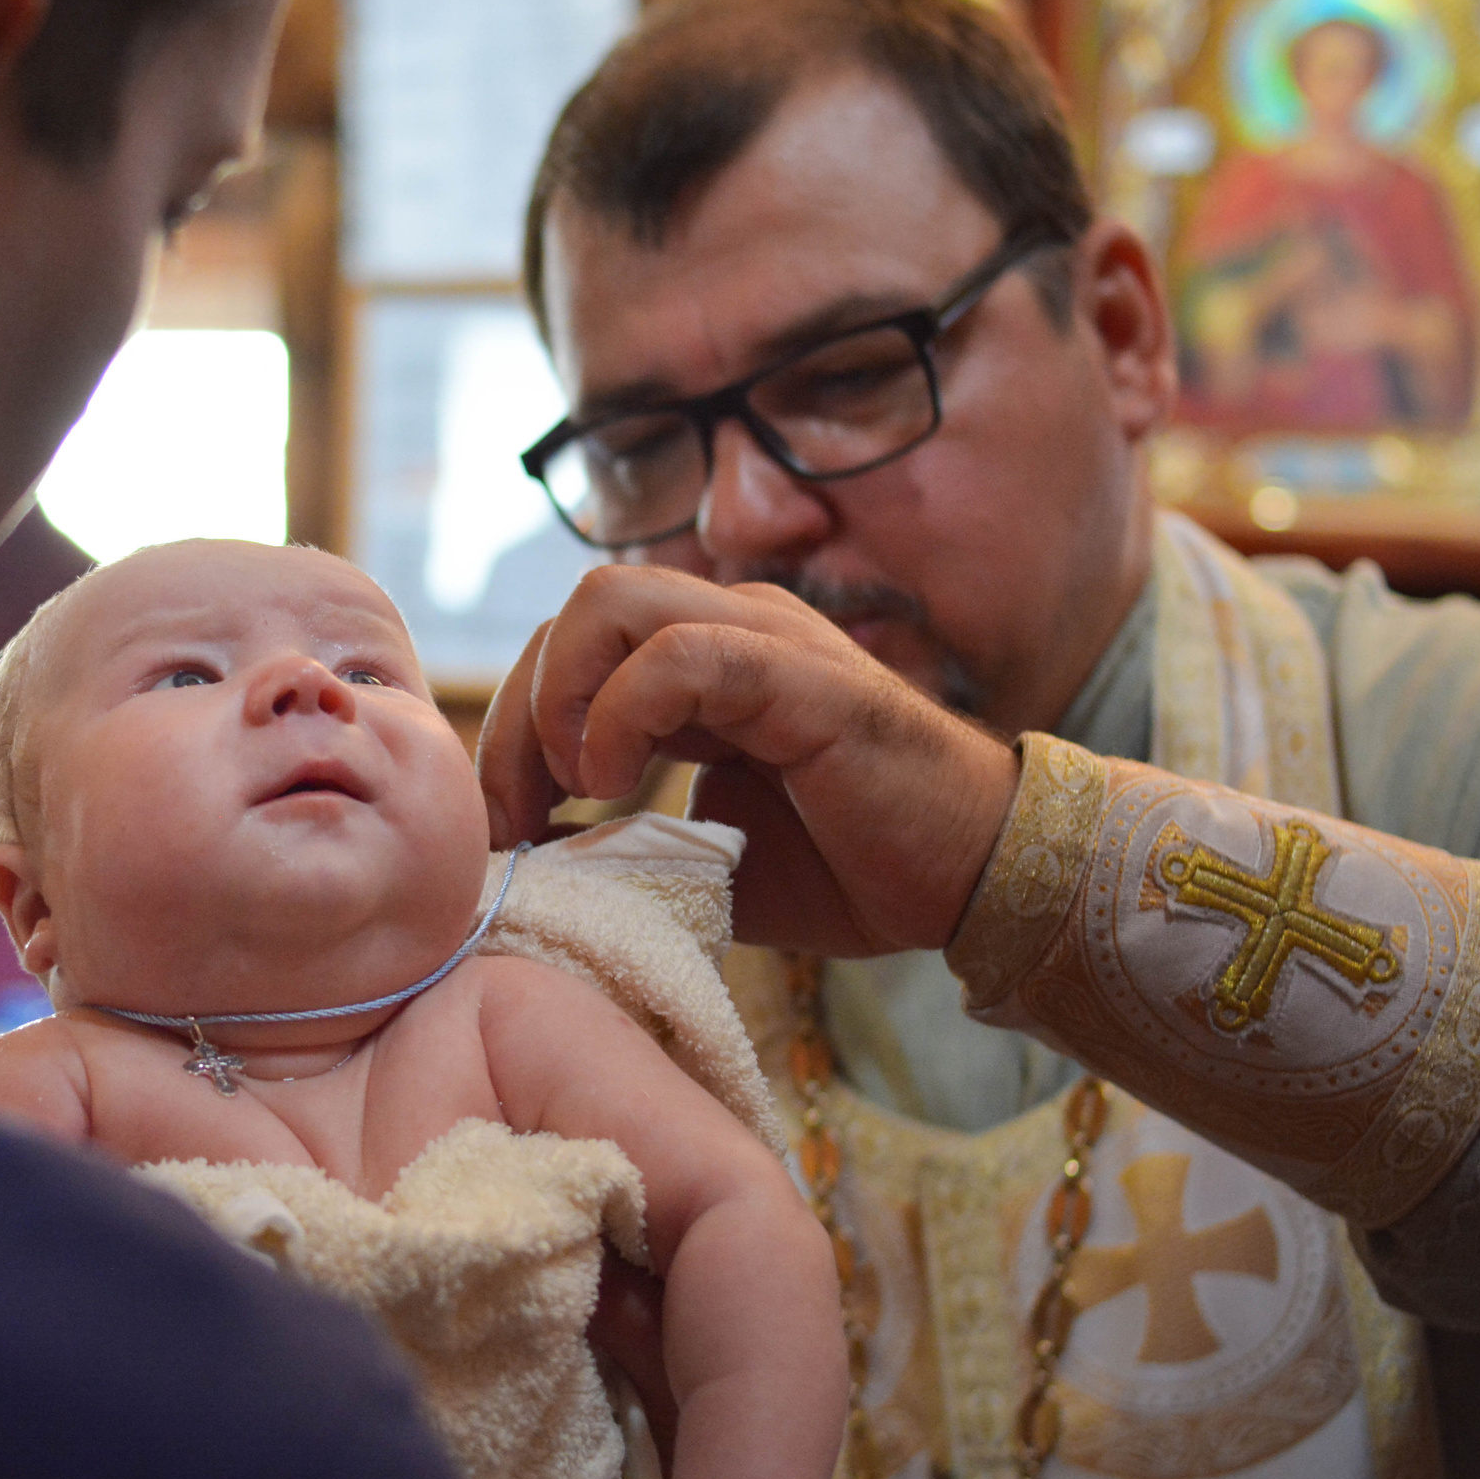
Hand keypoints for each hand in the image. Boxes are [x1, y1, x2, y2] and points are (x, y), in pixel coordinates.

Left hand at [478, 566, 1019, 955]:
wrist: (974, 879)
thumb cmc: (851, 869)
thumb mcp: (703, 862)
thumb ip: (620, 844)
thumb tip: (530, 862)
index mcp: (702, 662)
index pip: (569, 648)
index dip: (513, 728)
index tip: (504, 827)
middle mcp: (728, 627)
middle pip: (573, 611)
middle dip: (517, 714)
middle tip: (517, 818)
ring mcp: (764, 638)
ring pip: (610, 599)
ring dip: (558, 700)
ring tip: (572, 793)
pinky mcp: (798, 675)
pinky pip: (680, 653)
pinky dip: (621, 715)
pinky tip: (615, 788)